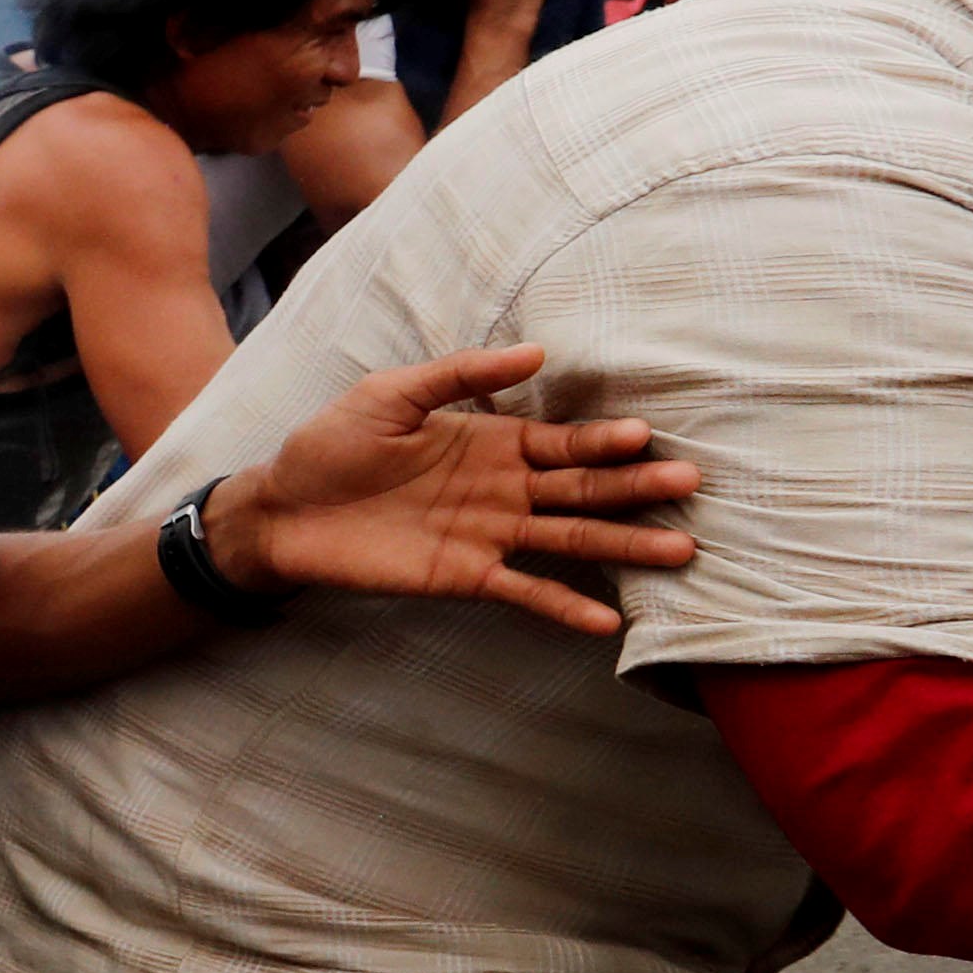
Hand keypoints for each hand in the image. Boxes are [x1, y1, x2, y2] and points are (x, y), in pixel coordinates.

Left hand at [209, 343, 697, 640]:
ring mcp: (490, 534)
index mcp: (494, 441)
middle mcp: (505, 489)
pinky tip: (608, 621)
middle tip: (690, 485)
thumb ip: (460, 374)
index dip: (604, 440)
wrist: (282, 509)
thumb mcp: (391, 395)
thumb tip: (536, 351)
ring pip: (570, 540)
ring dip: (623, 546)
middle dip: (635, 488)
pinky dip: (565, 606)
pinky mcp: (465, 575)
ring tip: (679, 552)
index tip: (648, 437)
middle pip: (583, 489)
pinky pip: (525, 591)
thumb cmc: (332, 444)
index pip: (565, 441)